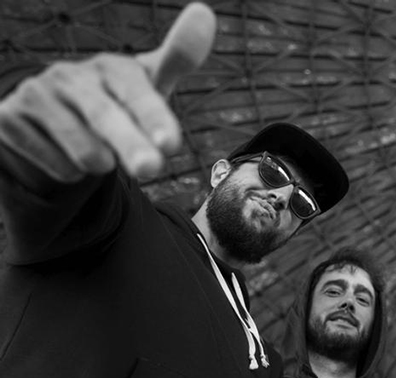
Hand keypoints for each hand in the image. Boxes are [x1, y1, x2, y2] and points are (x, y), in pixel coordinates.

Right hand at [0, 2, 215, 181]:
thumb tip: (204, 13)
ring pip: (82, 151)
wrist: (54, 121)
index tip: (171, 143)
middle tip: (151, 169)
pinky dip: (69, 172)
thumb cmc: (117, 102)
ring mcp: (36, 96)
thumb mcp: (149, 86)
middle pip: (106, 117)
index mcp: (111, 67)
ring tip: (101, 154)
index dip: (153, 115)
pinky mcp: (8, 121)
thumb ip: (179, 57)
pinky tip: (66, 155)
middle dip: (131, 145)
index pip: (135, 90)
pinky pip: (55, 166)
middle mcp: (70, 75)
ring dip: (101, 165)